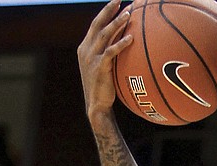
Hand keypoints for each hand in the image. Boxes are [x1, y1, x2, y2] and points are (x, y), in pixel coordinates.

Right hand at [76, 0, 132, 124]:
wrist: (96, 105)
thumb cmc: (104, 87)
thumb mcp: (104, 67)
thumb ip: (110, 54)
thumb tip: (128, 45)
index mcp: (85, 47)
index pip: (95, 25)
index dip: (105, 12)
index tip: (116, 1)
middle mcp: (86, 49)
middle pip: (97, 24)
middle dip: (108, 10)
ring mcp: (91, 58)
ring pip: (104, 35)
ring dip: (116, 23)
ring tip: (129, 14)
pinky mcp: (99, 68)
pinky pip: (111, 52)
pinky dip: (120, 44)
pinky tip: (131, 38)